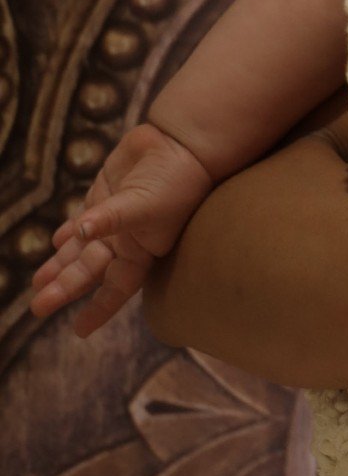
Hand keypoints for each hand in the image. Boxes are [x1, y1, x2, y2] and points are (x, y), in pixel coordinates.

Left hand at [32, 125, 216, 334]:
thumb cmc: (175, 183)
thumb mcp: (145, 206)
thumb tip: (79, 232)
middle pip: (89, 271)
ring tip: (36, 283)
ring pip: (80, 249)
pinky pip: (82, 219)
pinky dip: (69, 231)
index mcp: (141, 252)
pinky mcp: (105, 195)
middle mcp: (126, 241)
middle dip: (64, 288)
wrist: (183, 144)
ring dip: (59, 265)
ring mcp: (112, 219)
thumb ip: (110, 219)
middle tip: (37, 306)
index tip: (78, 331)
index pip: (115, 289)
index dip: (98, 310)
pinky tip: (56, 242)